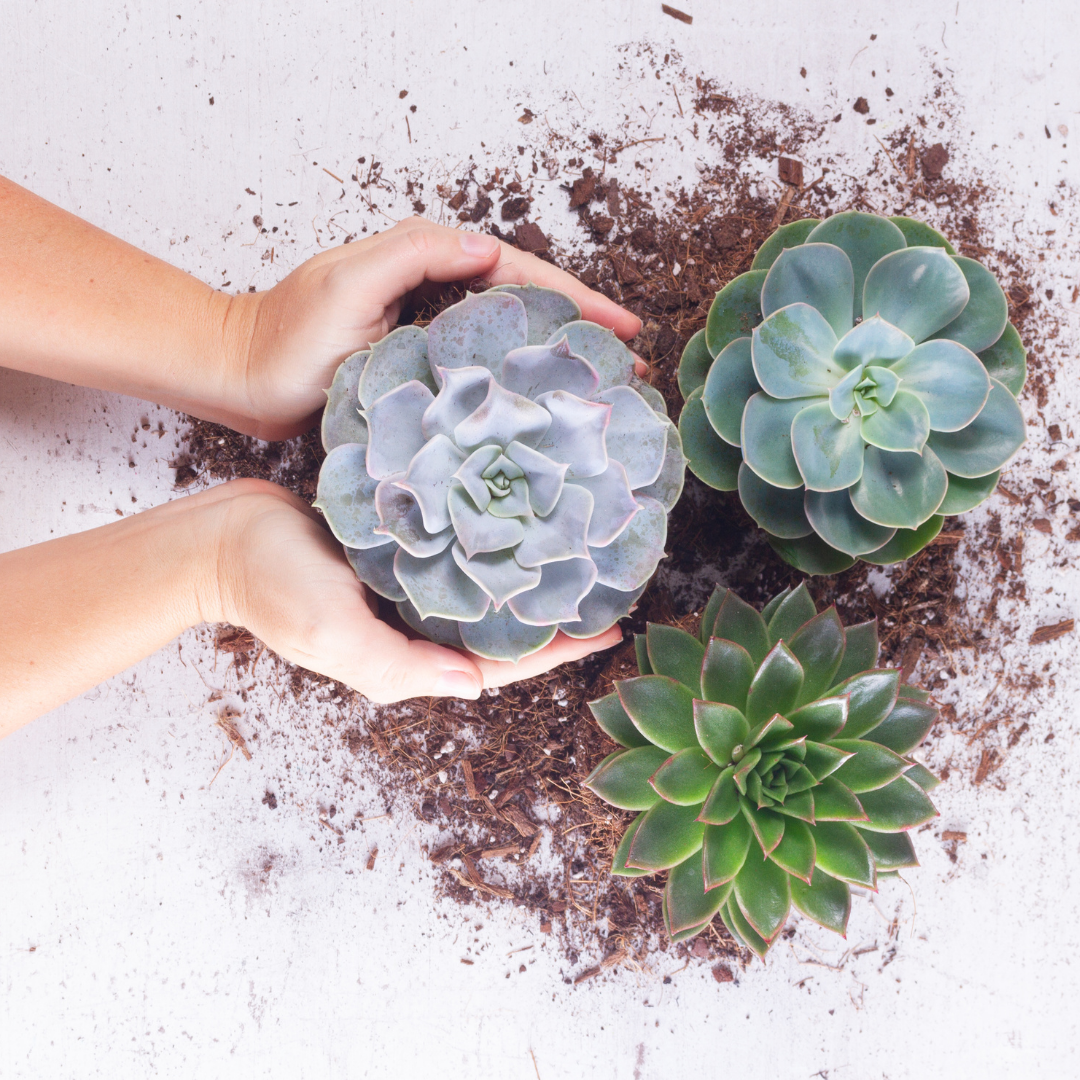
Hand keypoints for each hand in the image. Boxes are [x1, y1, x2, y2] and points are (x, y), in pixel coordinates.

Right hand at [213, 480, 622, 703]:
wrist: (222, 535)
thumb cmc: (272, 586)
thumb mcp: (331, 635)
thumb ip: (397, 667)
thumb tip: (473, 685)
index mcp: (407, 658)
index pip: (500, 665)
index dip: (556, 653)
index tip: (611, 632)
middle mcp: (416, 627)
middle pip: (501, 630)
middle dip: (555, 618)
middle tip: (612, 590)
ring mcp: (407, 588)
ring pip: (485, 590)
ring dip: (530, 579)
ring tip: (582, 556)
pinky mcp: (398, 550)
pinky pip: (458, 551)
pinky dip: (493, 544)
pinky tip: (523, 522)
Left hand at [224, 216, 644, 439]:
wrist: (243, 378)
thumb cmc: (286, 338)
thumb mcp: (346, 286)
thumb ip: (413, 254)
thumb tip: (487, 247)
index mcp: (428, 260)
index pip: (520, 273)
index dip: (577, 300)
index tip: (623, 329)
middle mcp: (436, 290)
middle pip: (527, 304)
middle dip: (583, 330)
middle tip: (632, 366)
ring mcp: (431, 330)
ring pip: (510, 338)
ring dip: (557, 360)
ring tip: (605, 389)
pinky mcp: (422, 366)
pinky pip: (484, 368)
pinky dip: (518, 385)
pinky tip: (542, 409)